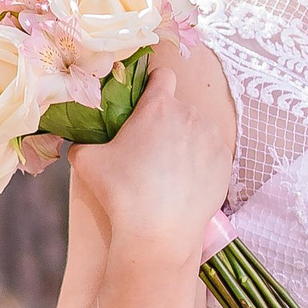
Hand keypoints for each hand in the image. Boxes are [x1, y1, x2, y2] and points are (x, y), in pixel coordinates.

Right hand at [67, 65, 229, 275]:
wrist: (159, 231)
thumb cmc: (121, 192)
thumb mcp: (86, 161)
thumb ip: (83, 142)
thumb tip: (81, 141)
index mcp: (159, 107)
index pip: (162, 76)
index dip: (152, 85)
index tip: (145, 101)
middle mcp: (191, 115)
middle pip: (178, 108)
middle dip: (165, 122)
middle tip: (149, 150)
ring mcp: (212, 138)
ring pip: (197, 130)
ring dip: (185, 141)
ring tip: (168, 170)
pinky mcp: (226, 162)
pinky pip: (211, 153)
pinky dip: (200, 162)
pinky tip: (185, 182)